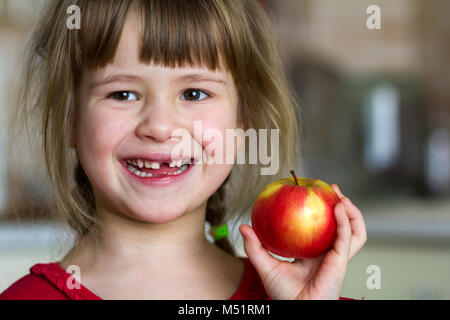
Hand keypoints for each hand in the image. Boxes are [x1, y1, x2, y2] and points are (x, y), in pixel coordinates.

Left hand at [239, 184, 366, 299]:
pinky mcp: (340, 262)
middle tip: (332, 189)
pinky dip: (345, 222)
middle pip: (342, 227)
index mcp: (313, 254)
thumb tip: (243, 227)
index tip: (313, 194)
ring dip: (351, 212)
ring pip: (354, 232)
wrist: (296, 309)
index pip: (321, 229)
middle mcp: (327, 254)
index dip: (321, 212)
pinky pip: (347, 238)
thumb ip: (255, 247)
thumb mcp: (265, 266)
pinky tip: (338, 208)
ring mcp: (336, 257)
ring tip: (340, 196)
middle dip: (342, 206)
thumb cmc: (282, 294)